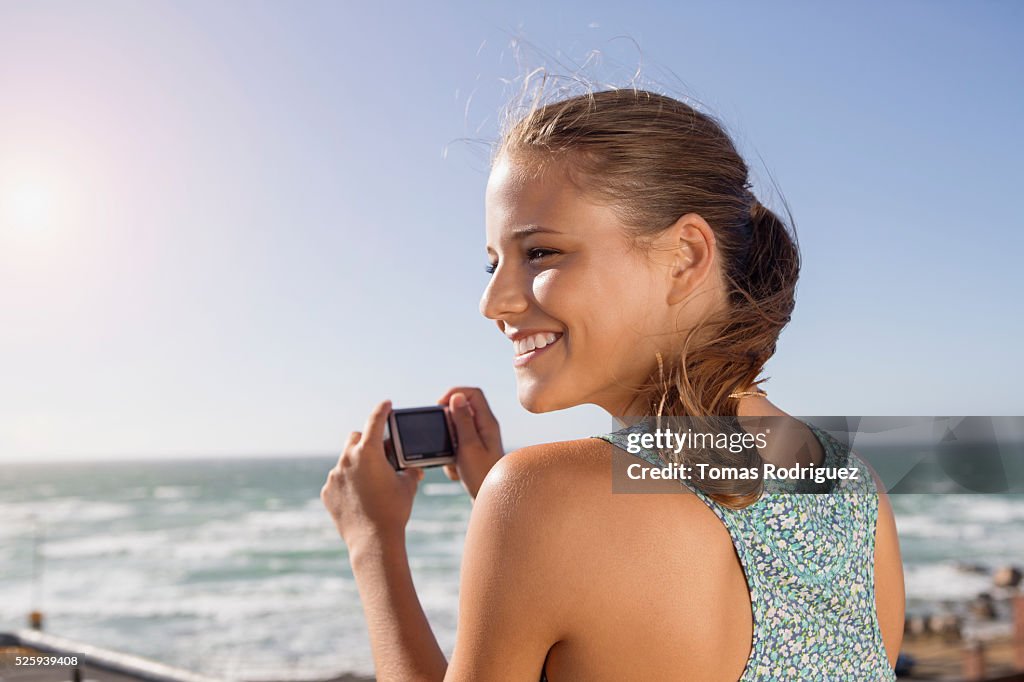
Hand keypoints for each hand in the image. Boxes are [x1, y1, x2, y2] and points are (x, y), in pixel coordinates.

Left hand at [321, 399, 424, 550]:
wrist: (373, 541)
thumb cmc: (394, 510)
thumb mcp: (408, 486)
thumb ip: (409, 470)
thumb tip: (412, 467)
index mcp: (369, 452)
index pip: (376, 420)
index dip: (383, 409)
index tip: (386, 404)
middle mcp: (348, 459)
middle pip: (354, 438)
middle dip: (365, 441)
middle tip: (378, 452)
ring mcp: (334, 476)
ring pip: (344, 461)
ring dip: (356, 465)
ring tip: (369, 483)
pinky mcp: (327, 492)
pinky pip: (337, 481)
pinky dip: (347, 484)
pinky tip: (358, 498)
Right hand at [436, 387, 504, 499]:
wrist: (493, 501)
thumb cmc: (483, 475)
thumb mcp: (468, 446)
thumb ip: (462, 421)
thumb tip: (457, 396)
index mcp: (487, 422)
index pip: (472, 393)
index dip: (454, 394)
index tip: (440, 407)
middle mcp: (485, 428)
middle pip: (462, 411)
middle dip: (448, 427)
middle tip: (447, 443)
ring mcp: (480, 439)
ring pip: (456, 431)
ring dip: (449, 446)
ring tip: (454, 462)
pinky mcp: (474, 451)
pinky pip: (457, 446)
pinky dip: (452, 458)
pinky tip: (457, 472)